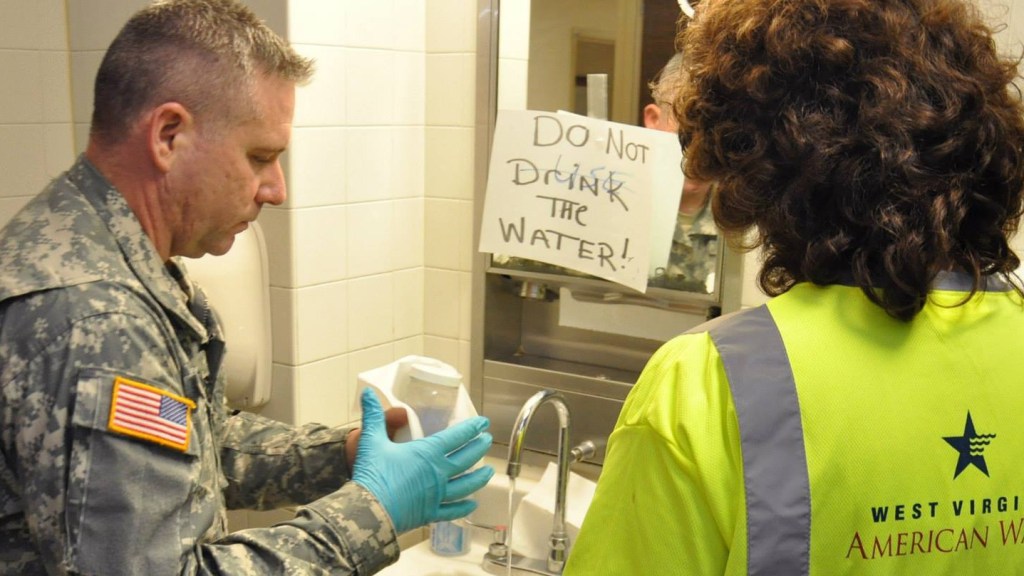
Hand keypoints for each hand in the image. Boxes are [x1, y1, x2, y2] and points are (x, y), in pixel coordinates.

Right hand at [352, 387, 493, 533]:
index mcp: (427, 452)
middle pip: (466, 458)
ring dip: (479, 478)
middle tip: (488, 441)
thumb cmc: (372, 475)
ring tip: (489, 472)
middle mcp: (438, 473)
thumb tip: (367, 393)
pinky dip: (464, 507)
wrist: (369, 511)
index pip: (456, 437)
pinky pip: (453, 510)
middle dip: (479, 448)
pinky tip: (472, 504)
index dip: (472, 428)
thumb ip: (373, 416)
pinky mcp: (431, 513)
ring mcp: (437, 494)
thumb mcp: (371, 441)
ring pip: (466, 485)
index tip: (483, 423)